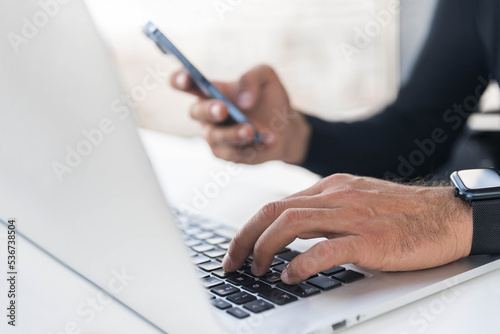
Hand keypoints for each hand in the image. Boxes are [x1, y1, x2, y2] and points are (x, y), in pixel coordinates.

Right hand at [170, 65, 310, 163]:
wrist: (286, 127)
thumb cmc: (268, 99)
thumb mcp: (265, 77)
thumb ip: (252, 78)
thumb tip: (243, 101)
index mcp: (209, 91)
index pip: (185, 84)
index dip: (180, 80)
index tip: (186, 78)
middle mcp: (207, 114)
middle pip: (196, 112)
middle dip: (209, 110)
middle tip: (223, 109)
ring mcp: (215, 136)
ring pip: (215, 137)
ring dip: (233, 133)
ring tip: (250, 130)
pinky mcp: (227, 154)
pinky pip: (235, 154)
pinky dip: (254, 146)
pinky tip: (270, 139)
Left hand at [222, 174, 472, 284]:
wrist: (444, 216)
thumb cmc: (400, 213)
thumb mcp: (354, 202)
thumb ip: (323, 212)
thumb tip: (290, 232)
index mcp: (329, 187)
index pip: (276, 204)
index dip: (250, 228)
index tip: (238, 249)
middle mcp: (335, 196)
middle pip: (274, 211)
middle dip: (245, 237)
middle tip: (234, 262)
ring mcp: (351, 215)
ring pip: (291, 223)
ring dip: (265, 248)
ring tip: (257, 270)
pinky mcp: (369, 239)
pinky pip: (326, 249)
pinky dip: (301, 263)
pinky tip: (291, 276)